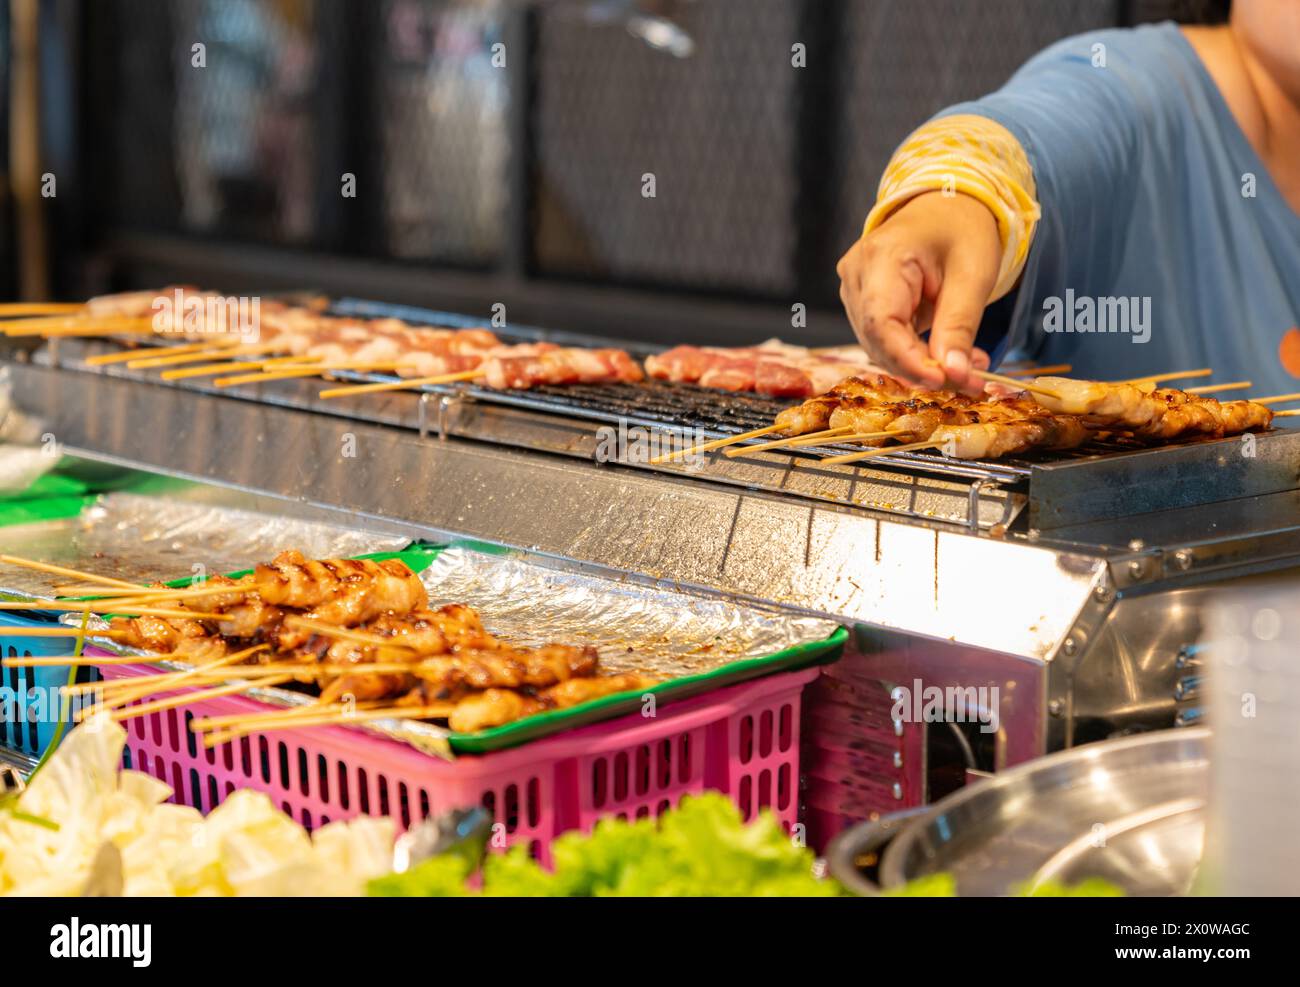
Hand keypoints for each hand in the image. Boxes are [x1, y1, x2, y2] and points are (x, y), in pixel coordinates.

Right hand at [836, 190, 1001, 392]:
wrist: (946, 207)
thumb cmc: (961, 229)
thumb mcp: (973, 274)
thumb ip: (960, 325)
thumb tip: (954, 374)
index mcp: (881, 257)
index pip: (882, 323)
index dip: (909, 360)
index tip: (944, 381)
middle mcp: (857, 274)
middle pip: (878, 341)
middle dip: (922, 369)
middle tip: (970, 382)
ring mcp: (854, 289)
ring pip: (879, 347)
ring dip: (921, 366)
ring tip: (966, 368)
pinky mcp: (862, 303)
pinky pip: (883, 341)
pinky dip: (915, 356)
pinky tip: (947, 356)